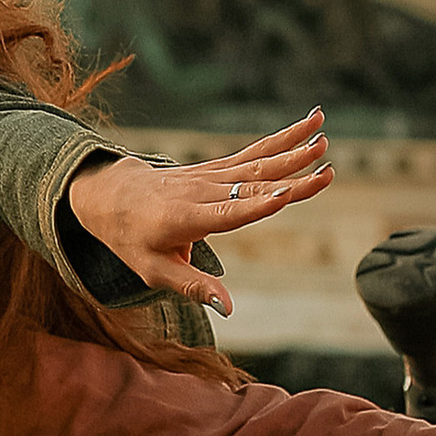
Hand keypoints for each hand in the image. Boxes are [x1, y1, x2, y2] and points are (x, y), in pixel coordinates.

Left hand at [66, 111, 331, 315]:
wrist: (108, 194)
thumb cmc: (130, 239)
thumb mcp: (152, 271)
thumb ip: (193, 287)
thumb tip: (228, 308)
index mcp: (185, 219)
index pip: (227, 213)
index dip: (256, 205)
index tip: (286, 194)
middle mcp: (200, 192)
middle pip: (252, 185)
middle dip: (290, 177)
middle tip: (327, 169)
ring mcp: (209, 176)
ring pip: (256, 162)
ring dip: (292, 148)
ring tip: (324, 134)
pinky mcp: (215, 168)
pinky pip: (252, 153)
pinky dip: (280, 140)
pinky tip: (306, 127)